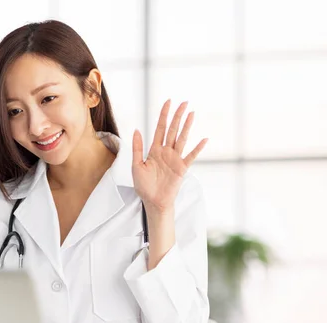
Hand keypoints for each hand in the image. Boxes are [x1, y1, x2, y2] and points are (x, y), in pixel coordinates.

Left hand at [132, 99, 207, 213]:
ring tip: (192, 113)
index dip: (164, 115)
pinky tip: (204, 139)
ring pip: (182, 139)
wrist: (153, 201)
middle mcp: (166, 152)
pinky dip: (197, 148)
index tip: (168, 102)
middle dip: (177, 116)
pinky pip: (191, 156)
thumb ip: (138, 148)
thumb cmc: (144, 186)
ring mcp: (175, 159)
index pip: (160, 128)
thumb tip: (137, 130)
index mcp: (154, 150)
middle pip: (173, 130)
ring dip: (186, 126)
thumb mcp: (136, 165)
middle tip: (183, 102)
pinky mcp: (182, 168)